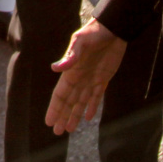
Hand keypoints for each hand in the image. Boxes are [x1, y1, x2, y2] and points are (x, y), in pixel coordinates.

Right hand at [45, 19, 127, 135]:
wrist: (113, 28)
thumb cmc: (94, 32)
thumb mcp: (81, 42)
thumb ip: (70, 56)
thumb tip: (54, 68)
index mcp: (71, 71)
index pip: (60, 94)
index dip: (54, 108)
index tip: (49, 122)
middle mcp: (79, 78)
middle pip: (69, 102)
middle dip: (62, 116)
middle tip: (56, 133)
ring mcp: (91, 79)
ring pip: (81, 102)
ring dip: (74, 115)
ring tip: (69, 130)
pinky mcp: (103, 78)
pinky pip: (96, 96)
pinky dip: (92, 107)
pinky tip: (87, 117)